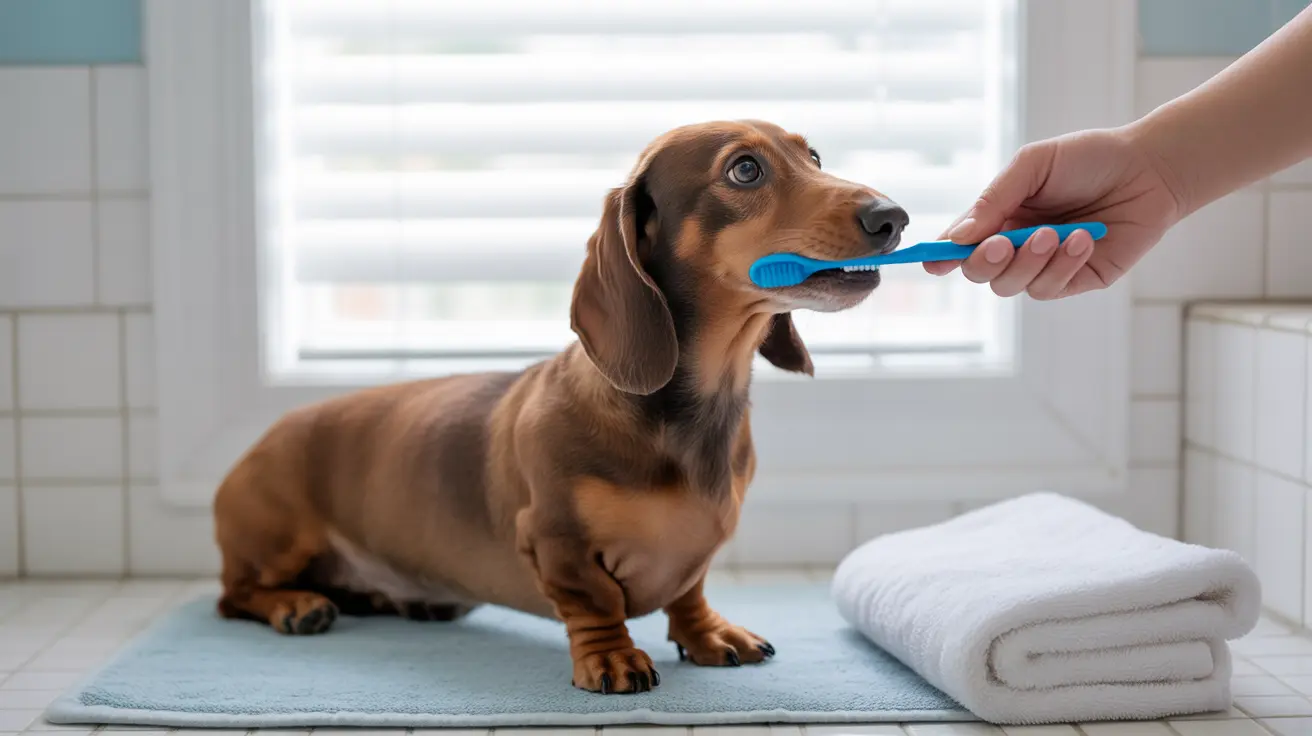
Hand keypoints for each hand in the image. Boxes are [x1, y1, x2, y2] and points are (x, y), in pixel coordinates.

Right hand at [927, 127, 1185, 298]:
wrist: (1150, 169)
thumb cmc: (1090, 159)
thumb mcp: (1034, 164)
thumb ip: (994, 197)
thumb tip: (960, 235)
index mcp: (999, 215)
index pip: (960, 243)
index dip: (941, 256)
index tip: (932, 264)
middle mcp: (1016, 245)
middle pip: (979, 272)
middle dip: (984, 262)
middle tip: (1001, 243)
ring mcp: (1044, 265)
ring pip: (1011, 286)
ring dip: (1029, 262)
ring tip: (1056, 233)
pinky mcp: (1076, 280)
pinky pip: (1050, 288)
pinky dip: (1062, 266)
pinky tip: (1083, 240)